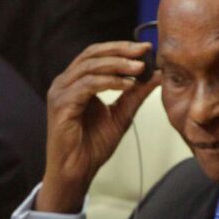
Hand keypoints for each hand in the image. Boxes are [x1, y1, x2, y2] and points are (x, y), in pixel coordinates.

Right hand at [39, 41, 160, 212]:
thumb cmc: (94, 144)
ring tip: (140, 68)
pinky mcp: (61, 105)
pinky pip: (87, 86)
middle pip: (92, 54)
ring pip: (90, 67)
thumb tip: (157, 75)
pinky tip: (128, 84)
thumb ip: (136, 94)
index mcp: (77, 81)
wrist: (77, 169)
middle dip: (121, 51)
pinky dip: (109, 82)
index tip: (146, 48)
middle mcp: (65, 82)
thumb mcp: (122, 114)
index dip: (121, 48)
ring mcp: (61, 92)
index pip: (97, 54)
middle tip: (144, 51)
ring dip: (118, 65)